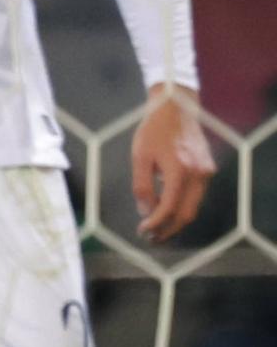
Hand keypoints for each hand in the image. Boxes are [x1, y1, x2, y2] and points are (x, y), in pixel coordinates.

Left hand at [131, 84, 215, 240]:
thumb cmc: (153, 131)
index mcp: (179, 171)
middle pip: (186, 214)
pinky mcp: (207, 169)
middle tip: (150, 238)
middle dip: (168, 229)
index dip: (155, 224)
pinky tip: (165, 208)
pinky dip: (182, 206)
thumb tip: (145, 213)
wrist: (176, 109)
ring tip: (156, 228)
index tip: (142, 231)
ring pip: (193, 206)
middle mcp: (198, 174)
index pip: (168, 208)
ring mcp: (206, 172)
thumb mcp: (140, 157)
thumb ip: (142, 186)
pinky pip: (195, 195)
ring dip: (175, 220)